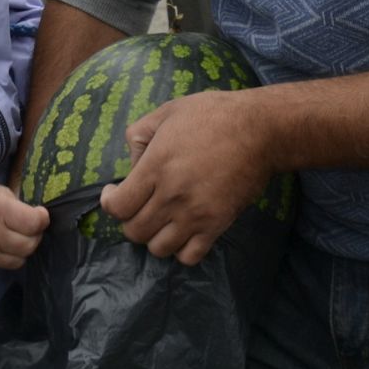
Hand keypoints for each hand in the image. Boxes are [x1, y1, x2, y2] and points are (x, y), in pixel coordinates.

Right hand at [0, 174, 47, 268]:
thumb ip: (2, 195)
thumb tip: (19, 206)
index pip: (35, 223)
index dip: (43, 218)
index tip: (40, 214)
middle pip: (30, 245)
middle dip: (35, 235)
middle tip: (30, 226)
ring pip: (17, 260)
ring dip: (21, 249)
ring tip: (15, 237)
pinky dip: (2, 254)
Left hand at [98, 90, 274, 266]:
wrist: (259, 130)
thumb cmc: (213, 115)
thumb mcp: (167, 112)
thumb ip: (138, 135)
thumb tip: (131, 165)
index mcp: (155, 167)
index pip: (117, 207)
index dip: (109, 203)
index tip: (114, 193)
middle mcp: (171, 196)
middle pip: (134, 232)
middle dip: (130, 220)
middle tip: (139, 206)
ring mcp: (195, 214)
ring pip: (158, 249)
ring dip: (154, 237)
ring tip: (160, 220)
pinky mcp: (217, 225)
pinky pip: (189, 256)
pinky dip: (181, 249)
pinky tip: (182, 231)